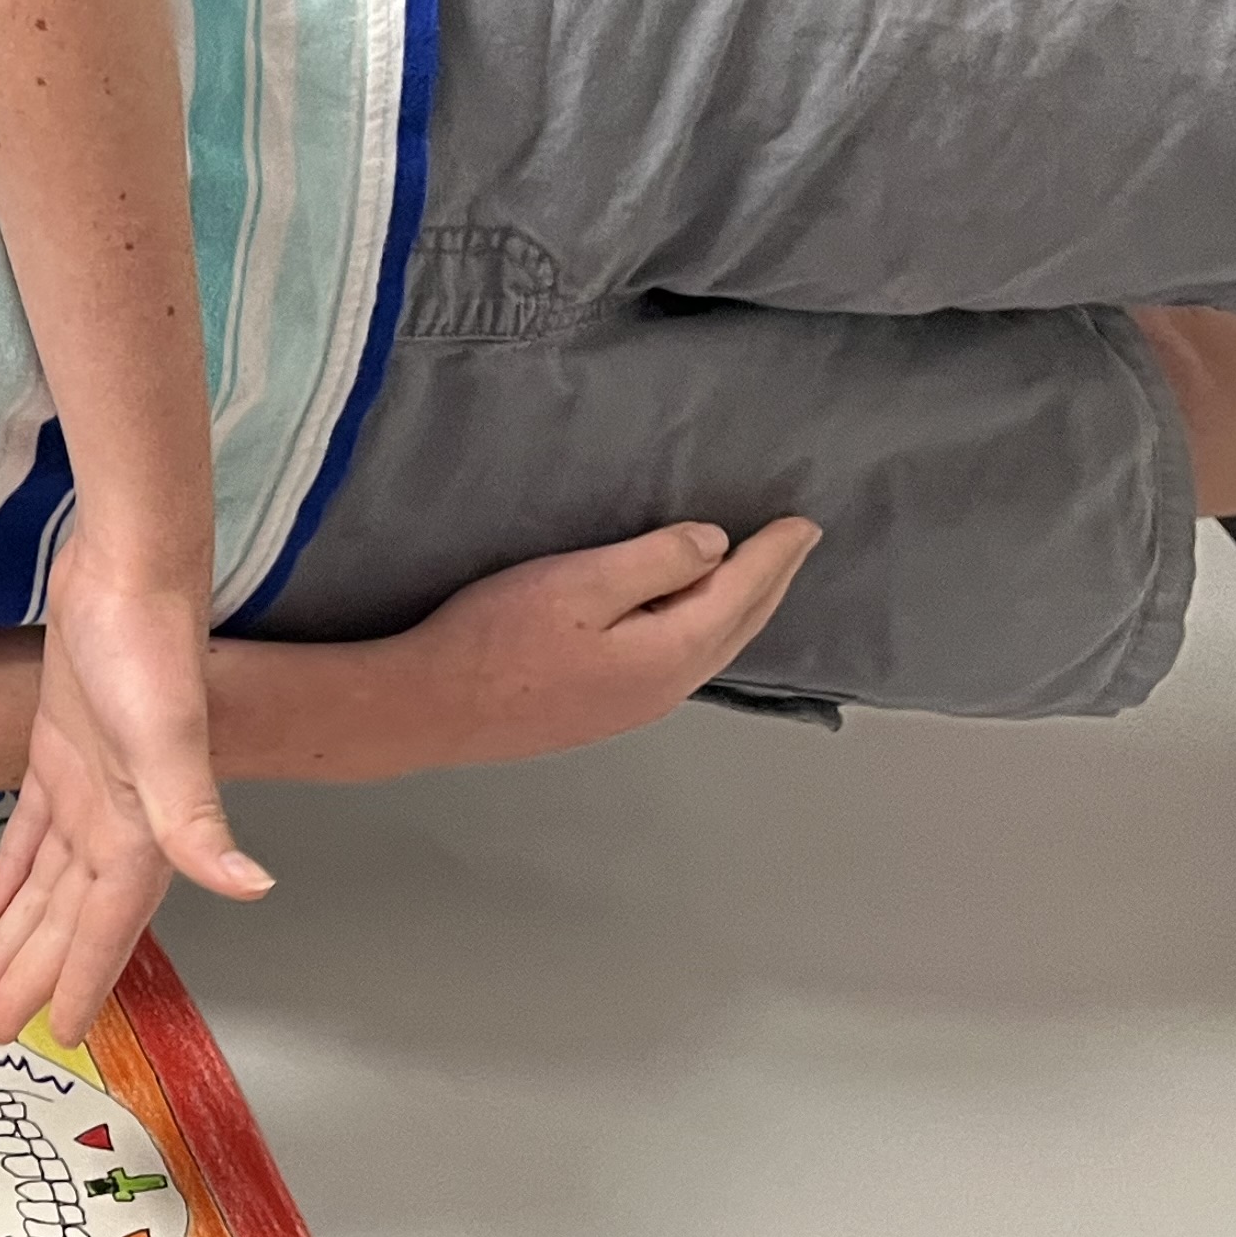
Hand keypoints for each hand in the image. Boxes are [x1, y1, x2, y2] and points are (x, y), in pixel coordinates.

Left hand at [0, 540, 268, 1051]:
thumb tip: (252, 887)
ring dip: (24, 932)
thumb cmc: (147, 651)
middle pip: (71, 918)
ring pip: (49, 882)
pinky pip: (35, 829)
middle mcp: (118, 819)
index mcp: (141, 832)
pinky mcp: (61, 749)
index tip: (62, 1034)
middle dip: (38, 972)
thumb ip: (197, 819)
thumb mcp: (165, 739)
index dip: (85, 981)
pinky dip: (17, 869)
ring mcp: (89, 786)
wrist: (130, 571)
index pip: (107, 928)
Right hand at [396, 517, 822, 766]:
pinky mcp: (601, 712)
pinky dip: (703, 632)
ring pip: (709, 649)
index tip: (804, 523)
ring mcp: (633, 707)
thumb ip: (656, 561)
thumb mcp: (581, 581)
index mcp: (670, 651)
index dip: (775, 553)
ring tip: (754, 577)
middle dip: (770, 582)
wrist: (431, 707)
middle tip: (795, 544)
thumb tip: (715, 547)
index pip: (741, 591)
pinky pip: (678, 664)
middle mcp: (665, 687)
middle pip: (737, 627)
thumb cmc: (497, 638)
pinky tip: (690, 622)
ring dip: (739, 609)